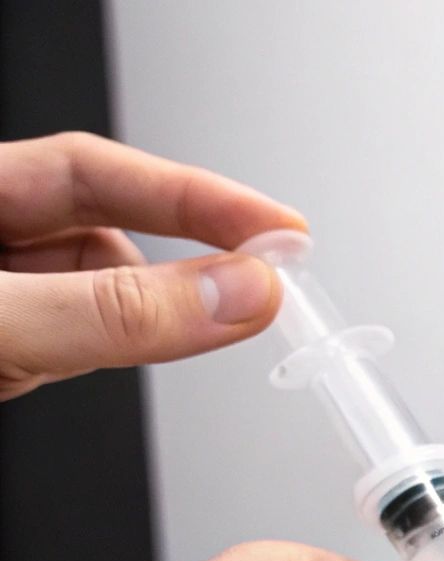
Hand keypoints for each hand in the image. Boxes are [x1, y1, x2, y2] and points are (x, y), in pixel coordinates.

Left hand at [0, 131, 305, 398]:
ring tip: (138, 347)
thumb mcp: (1, 325)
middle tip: (260, 289)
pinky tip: (86, 368)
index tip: (277, 229)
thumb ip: (112, 310)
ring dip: (129, 322)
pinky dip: (101, 354)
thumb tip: (235, 292)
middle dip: (174, 265)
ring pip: (90, 296)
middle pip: (100, 232)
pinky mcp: (1, 356)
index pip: (94, 170)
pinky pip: (69, 343)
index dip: (193, 194)